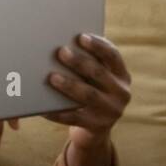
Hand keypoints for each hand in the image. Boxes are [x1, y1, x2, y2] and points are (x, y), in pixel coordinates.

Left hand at [44, 34, 130, 158]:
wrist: (96, 128)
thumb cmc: (92, 91)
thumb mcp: (98, 78)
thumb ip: (90, 62)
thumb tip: (65, 44)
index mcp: (122, 75)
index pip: (113, 56)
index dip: (98, 45)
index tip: (81, 37)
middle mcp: (121, 93)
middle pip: (99, 73)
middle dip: (79, 62)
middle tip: (61, 52)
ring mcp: (111, 111)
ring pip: (88, 95)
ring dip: (69, 84)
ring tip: (52, 76)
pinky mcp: (97, 126)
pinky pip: (73, 117)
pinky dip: (57, 111)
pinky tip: (44, 106)